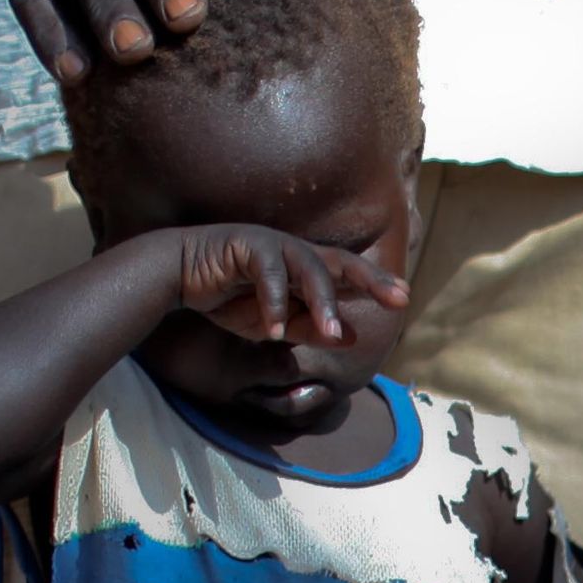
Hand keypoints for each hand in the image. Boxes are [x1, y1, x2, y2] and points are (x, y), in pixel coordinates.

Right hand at [179, 225, 408, 344]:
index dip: (375, 284)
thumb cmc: (226, 297)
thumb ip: (308, 328)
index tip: (404, 299)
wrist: (177, 275)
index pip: (347, 275)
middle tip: (399, 299)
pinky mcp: (246, 244)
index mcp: (304, 267)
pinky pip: (268, 274)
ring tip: (330, 332)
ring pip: (308, 268)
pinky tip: (272, 331)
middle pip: (340, 262)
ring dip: (321, 302)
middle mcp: (294, 251)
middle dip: (370, 280)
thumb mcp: (273, 324)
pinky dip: (272, 303)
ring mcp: (272, 245)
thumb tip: (349, 337)